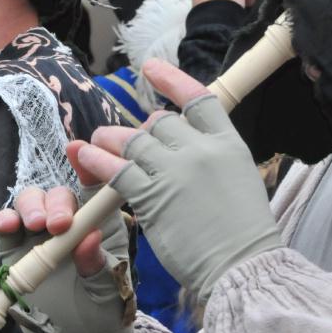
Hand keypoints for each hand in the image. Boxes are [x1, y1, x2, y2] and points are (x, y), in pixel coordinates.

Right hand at [0, 142, 136, 332]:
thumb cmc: (105, 316)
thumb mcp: (109, 293)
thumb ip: (99, 266)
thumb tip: (91, 237)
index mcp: (101, 226)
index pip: (94, 188)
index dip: (87, 166)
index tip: (78, 151)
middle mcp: (69, 225)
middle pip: (59, 195)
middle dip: (57, 203)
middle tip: (60, 225)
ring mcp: (39, 238)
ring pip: (31, 206)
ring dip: (32, 208)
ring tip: (35, 226)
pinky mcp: (15, 254)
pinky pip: (5, 231)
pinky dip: (4, 222)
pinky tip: (7, 225)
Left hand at [76, 58, 281, 303]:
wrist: (241, 263)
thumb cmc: (244, 230)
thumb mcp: (238, 178)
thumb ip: (213, 157)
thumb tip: (183, 147)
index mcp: (228, 142)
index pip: (197, 98)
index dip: (171, 80)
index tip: (150, 69)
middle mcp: (200, 149)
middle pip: (161, 123)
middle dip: (142, 130)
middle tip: (128, 141)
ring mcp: (174, 171)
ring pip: (133, 141)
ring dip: (110, 140)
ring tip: (96, 143)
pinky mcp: (151, 196)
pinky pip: (117, 169)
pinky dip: (98, 161)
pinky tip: (87, 157)